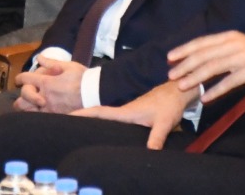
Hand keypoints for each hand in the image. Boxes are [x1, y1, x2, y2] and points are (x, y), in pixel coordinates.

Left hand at [14, 57, 85, 113]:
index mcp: (46, 82)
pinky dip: (36, 116)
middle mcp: (45, 97)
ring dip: (26, 107)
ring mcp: (49, 109)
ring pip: (28, 111)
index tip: (18, 80)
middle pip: (22, 98)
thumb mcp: (68, 66)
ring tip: (28, 106)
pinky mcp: (55, 118)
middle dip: (21, 96)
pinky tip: (38, 114)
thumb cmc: (83, 78)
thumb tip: (39, 58)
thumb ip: (51, 62)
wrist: (95, 94)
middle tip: (24, 96)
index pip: (25, 79)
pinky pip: (39, 119)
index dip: (19, 78)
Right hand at [73, 81, 195, 149]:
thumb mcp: (163, 123)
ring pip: (108, 115)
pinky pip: (117, 118)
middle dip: (83, 116)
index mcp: (127, 112)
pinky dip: (107, 120)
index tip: (68, 114)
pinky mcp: (136, 113)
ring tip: (80, 125)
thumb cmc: (169, 104)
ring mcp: (130, 111)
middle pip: (100, 113)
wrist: (178, 91)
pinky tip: (107, 127)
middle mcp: (125, 111)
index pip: (101, 112)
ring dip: (94, 118)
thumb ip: (156, 138)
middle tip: (67, 121)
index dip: (84, 113)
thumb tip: (150, 153)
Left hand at [167, 31, 244, 101]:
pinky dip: (215, 90)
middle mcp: (235, 44)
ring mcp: (243, 57)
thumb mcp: (240, 48)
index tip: (170, 57)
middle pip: (204, 55)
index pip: (202, 42)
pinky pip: (229, 82)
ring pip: (213, 67)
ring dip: (195, 78)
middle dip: (185, 65)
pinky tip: (205, 98)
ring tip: (182, 86)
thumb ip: (222, 51)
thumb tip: (199, 58)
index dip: (185, 49)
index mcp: (230, 36)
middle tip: (171, 75)